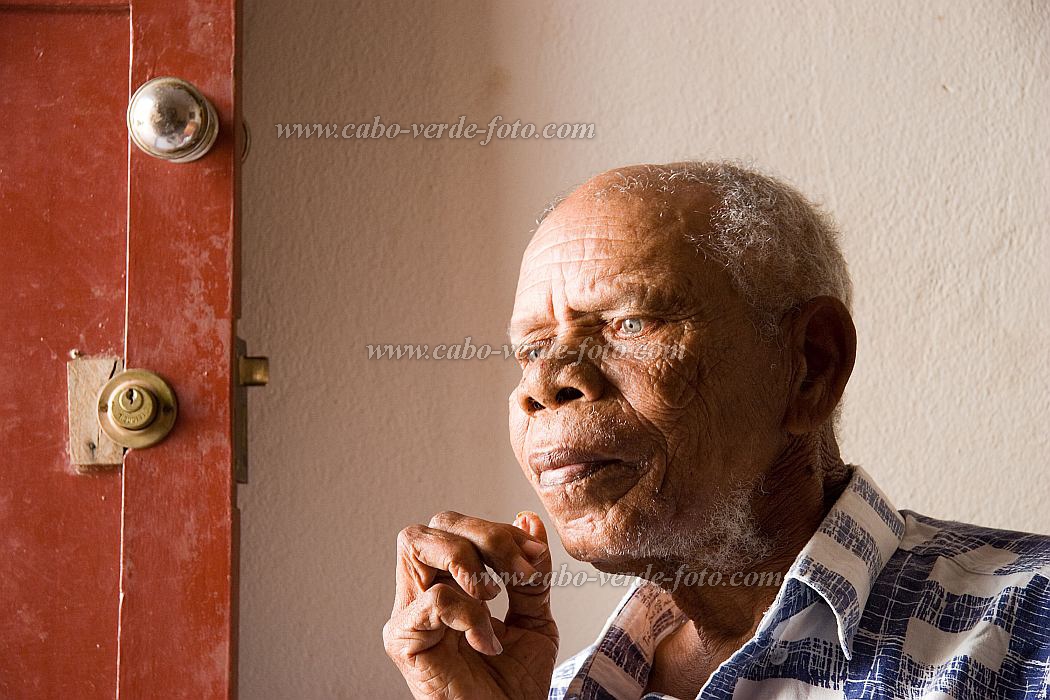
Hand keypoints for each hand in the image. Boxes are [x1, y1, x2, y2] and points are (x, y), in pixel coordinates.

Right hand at [383, 510, 558, 699]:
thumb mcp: (534, 617)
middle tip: (521, 571)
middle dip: (485, 535)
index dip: (499, 531)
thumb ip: (531, 573)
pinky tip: (486, 641)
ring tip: (495, 595)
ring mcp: (408, 614)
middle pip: (436, 525)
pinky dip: (469, 612)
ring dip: (468, 560)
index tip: (536, 557)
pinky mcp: (404, 641)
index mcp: (449, 582)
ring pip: (417, 543)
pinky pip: (433, 598)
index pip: (459, 527)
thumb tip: (528, 520)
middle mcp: (422, 592)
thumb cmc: (512, 685)